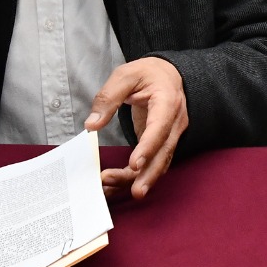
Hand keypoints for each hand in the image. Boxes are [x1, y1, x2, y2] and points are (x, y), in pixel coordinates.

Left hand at [87, 57, 188, 199]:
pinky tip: (116, 185)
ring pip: (159, 162)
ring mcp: (171, 135)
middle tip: (134, 192)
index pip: (159, 128)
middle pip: (164, 153)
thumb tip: (92, 125)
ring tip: (112, 188)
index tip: (134, 165)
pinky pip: (153, 163)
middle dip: (148, 174)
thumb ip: (108, 98)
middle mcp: (174, 122)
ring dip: (139, 179)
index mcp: (167, 101)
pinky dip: (136, 176)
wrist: (167, 74)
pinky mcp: (162, 144)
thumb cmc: (147, 73)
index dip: (148, 148)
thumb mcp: (125, 75)